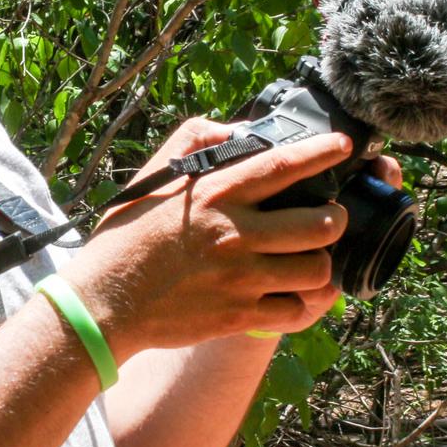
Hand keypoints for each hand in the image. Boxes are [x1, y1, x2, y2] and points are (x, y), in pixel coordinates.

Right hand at [60, 116, 362, 355]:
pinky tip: (291, 293)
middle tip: (331, 217)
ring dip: (321, 263)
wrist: (103, 302)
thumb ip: (195, 140)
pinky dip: (301, 302)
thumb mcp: (153, 176)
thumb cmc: (125, 236)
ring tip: (311, 258)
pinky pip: (295, 311)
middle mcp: (234, 235)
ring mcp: (240, 279)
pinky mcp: (239, 316)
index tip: (344, 146)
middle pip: (320, 224)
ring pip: (316, 270)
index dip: (323, 153)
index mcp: (215, 194)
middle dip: (336, 219)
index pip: (284, 166)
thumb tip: (237, 129)